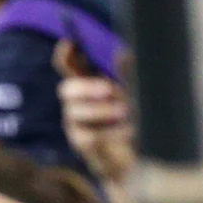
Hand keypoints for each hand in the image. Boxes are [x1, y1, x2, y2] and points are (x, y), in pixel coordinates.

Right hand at [58, 46, 135, 201]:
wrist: (137, 159)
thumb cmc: (134, 121)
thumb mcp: (134, 95)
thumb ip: (127, 75)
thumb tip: (123, 52)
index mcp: (87, 85)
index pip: (68, 66)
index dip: (65, 55)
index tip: (70, 43)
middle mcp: (76, 103)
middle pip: (66, 89)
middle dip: (86, 87)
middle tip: (109, 89)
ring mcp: (75, 124)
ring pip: (75, 112)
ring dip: (102, 110)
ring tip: (127, 111)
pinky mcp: (81, 143)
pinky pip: (89, 135)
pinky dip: (112, 131)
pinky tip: (131, 130)